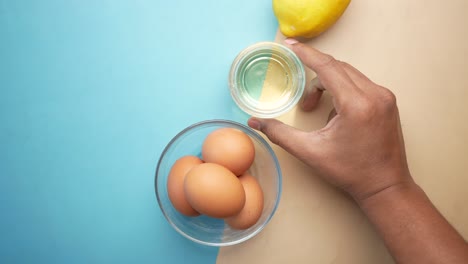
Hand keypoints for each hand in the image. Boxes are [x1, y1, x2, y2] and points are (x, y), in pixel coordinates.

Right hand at [248, 39, 412, 201]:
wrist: (385, 187)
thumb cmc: (350, 172)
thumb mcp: (310, 152)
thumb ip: (279, 133)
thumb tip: (254, 121)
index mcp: (357, 104)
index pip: (328, 67)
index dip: (306, 54)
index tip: (290, 45)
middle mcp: (375, 94)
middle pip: (338, 68)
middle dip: (315, 79)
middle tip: (304, 104)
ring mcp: (385, 97)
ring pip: (349, 74)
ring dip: (329, 85)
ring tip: (320, 114)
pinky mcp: (388, 101)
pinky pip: (359, 84)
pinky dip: (343, 92)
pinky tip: (338, 116)